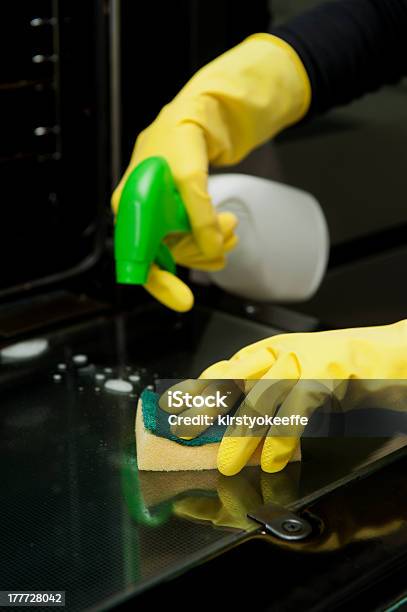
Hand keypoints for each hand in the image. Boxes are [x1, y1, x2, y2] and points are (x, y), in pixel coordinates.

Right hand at [112, 34, 310, 310]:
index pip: (138, 258)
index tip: (184, 301)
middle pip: (167, 256)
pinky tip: (225, 228)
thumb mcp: (190, 177)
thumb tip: (213, 251)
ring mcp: (158, 215)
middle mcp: (139, 215)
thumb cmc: (182, 138)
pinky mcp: (175, 213)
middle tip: (229, 235)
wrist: (199, 114)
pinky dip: (211, 236)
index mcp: (130, 207)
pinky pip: (192, 238)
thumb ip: (199, 216)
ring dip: (211, 242)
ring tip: (231, 225)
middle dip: (200, 251)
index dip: (160, 284)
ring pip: (184, 249)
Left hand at [160, 320, 406, 473]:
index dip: (196, 391)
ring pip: (260, 398)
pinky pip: (295, 410)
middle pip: (231, 379)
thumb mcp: (294, 378)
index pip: (221, 370)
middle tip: (183, 433)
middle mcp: (278, 353)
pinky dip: (280, 437)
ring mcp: (301, 362)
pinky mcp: (325, 375)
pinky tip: (270, 459)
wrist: (388, 354)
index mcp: (267, 352)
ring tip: (226, 462)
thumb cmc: (340, 368)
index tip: (173, 408)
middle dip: (203, 408)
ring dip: (240, 434)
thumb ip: (266, 397)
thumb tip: (233, 427)